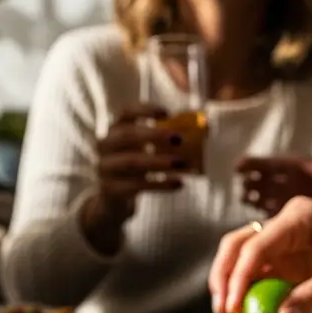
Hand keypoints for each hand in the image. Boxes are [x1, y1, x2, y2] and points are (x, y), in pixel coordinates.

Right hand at [82, 105, 188, 252]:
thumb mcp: (147, 153)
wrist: (114, 202)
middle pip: (127, 134)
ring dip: (160, 161)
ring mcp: (105, 167)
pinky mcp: (109, 189)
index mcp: (115, 130)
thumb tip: (206, 129)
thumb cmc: (136, 171)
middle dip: (154, 134)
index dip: (145, 110)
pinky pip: (137, 185)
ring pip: (132, 161)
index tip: (167, 113)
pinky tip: (179, 184)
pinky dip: (160, 184)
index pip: (126, 112)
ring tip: (183, 164)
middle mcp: (105, 145)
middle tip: (179, 138)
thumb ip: (167, 141)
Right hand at [208, 197, 311, 312]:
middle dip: (225, 278)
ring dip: (236, 288)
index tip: (232, 307)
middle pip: (239, 247)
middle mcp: (286, 226)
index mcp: (299, 216)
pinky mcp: (292, 265)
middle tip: (223, 311)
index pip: (256, 245)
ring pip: (246, 263)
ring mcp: (287, 245)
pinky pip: (264, 280)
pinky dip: (256, 297)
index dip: (238, 277)